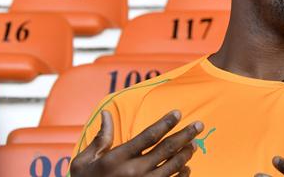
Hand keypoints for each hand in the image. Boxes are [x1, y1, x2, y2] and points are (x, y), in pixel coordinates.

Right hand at [70, 109, 202, 176]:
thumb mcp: (84, 161)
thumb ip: (100, 138)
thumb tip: (106, 113)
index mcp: (117, 159)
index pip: (148, 136)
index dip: (165, 123)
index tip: (178, 113)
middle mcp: (133, 172)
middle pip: (167, 149)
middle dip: (185, 135)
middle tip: (199, 125)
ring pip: (173, 167)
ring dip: (186, 154)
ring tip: (193, 144)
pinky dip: (182, 175)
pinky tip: (187, 167)